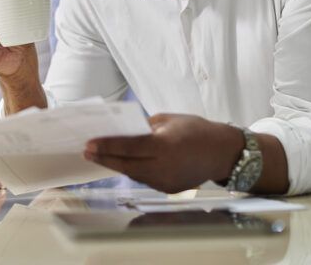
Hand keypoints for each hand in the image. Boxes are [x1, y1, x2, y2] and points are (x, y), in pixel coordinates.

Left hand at [83, 114, 242, 193]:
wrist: (223, 153)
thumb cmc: (197, 130)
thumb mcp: (169, 120)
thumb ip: (145, 128)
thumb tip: (123, 132)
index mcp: (165, 146)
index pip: (130, 148)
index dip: (107, 146)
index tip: (89, 144)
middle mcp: (165, 167)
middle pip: (127, 165)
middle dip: (104, 159)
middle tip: (87, 152)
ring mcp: (166, 182)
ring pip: (134, 174)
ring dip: (116, 165)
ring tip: (99, 156)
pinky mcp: (169, 189)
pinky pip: (144, 179)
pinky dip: (132, 170)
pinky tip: (120, 163)